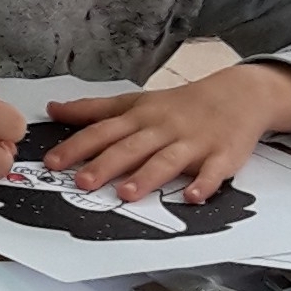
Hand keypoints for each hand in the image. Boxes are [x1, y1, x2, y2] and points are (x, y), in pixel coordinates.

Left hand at [37, 64, 290, 203]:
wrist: (238, 94)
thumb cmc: (179, 105)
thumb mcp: (135, 103)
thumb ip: (94, 110)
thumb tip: (53, 110)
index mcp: (140, 117)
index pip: (103, 131)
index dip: (76, 146)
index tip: (51, 162)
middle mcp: (163, 129)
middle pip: (131, 147)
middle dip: (105, 164)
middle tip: (81, 181)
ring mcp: (193, 142)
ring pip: (167, 159)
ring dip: (147, 176)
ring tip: (127, 193)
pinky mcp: (222, 156)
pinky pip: (213, 172)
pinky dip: (204, 183)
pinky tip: (192, 196)